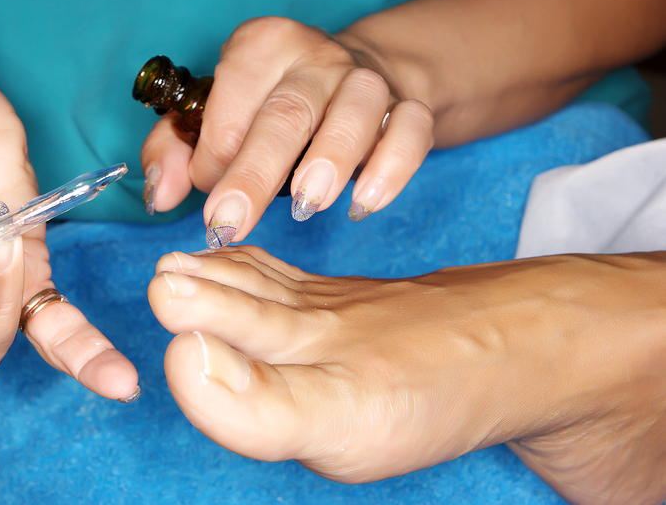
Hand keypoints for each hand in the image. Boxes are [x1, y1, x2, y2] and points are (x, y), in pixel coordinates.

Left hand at [140, 16, 433, 244]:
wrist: (357, 75)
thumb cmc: (271, 104)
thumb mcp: (215, 114)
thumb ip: (175, 149)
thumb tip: (159, 196)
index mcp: (259, 47)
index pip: (229, 110)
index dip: (213, 163)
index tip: (212, 200)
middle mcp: (314, 55)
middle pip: (284, 114)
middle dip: (254, 174)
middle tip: (229, 224)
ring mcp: (366, 78)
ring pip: (354, 111)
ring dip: (331, 159)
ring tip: (307, 205)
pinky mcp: (409, 104)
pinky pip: (410, 130)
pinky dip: (392, 166)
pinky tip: (365, 203)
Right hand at [149, 246, 665, 502]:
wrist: (525, 349)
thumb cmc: (428, 391)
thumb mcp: (336, 418)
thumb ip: (252, 402)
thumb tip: (183, 354)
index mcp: (287, 338)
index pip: (214, 324)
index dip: (185, 311)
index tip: (155, 291)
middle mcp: (307, 317)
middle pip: (240, 294)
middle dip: (197, 283)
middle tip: (164, 273)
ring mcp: (342, 309)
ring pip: (271, 283)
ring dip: (228, 272)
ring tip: (200, 263)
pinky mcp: (368, 312)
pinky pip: (305, 283)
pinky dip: (273, 273)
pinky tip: (274, 280)